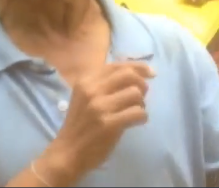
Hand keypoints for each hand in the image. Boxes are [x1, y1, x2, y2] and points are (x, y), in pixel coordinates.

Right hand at [37, 62, 154, 184]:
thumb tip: (136, 73)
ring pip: (135, 93)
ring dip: (141, 103)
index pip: (117, 65)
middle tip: (143, 95)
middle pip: (129, 75)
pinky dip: (142, 116)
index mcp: (85, 81)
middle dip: (142, 83)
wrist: (67, 152)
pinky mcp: (109, 124)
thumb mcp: (85, 97)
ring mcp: (100, 107)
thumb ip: (104, 84)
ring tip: (136, 111)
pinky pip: (138, 112)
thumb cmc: (80, 124)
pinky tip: (137, 121)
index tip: (150, 73)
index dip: (138, 67)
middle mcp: (92, 90)